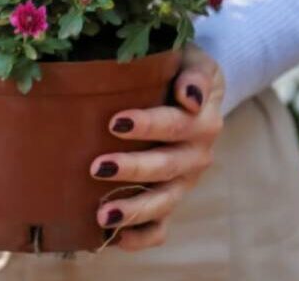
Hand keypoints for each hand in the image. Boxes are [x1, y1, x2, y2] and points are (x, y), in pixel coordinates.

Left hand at [90, 43, 224, 250]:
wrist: (194, 90)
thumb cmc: (181, 69)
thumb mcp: (193, 60)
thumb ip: (194, 74)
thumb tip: (189, 95)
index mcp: (202, 119)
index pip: (174, 123)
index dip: (147, 125)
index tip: (115, 122)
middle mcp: (196, 154)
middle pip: (166, 166)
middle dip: (132, 169)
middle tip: (97, 167)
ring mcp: (184, 180)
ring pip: (164, 201)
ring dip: (134, 209)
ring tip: (103, 215)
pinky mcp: (172, 196)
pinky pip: (163, 226)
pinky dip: (143, 236)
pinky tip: (118, 238)